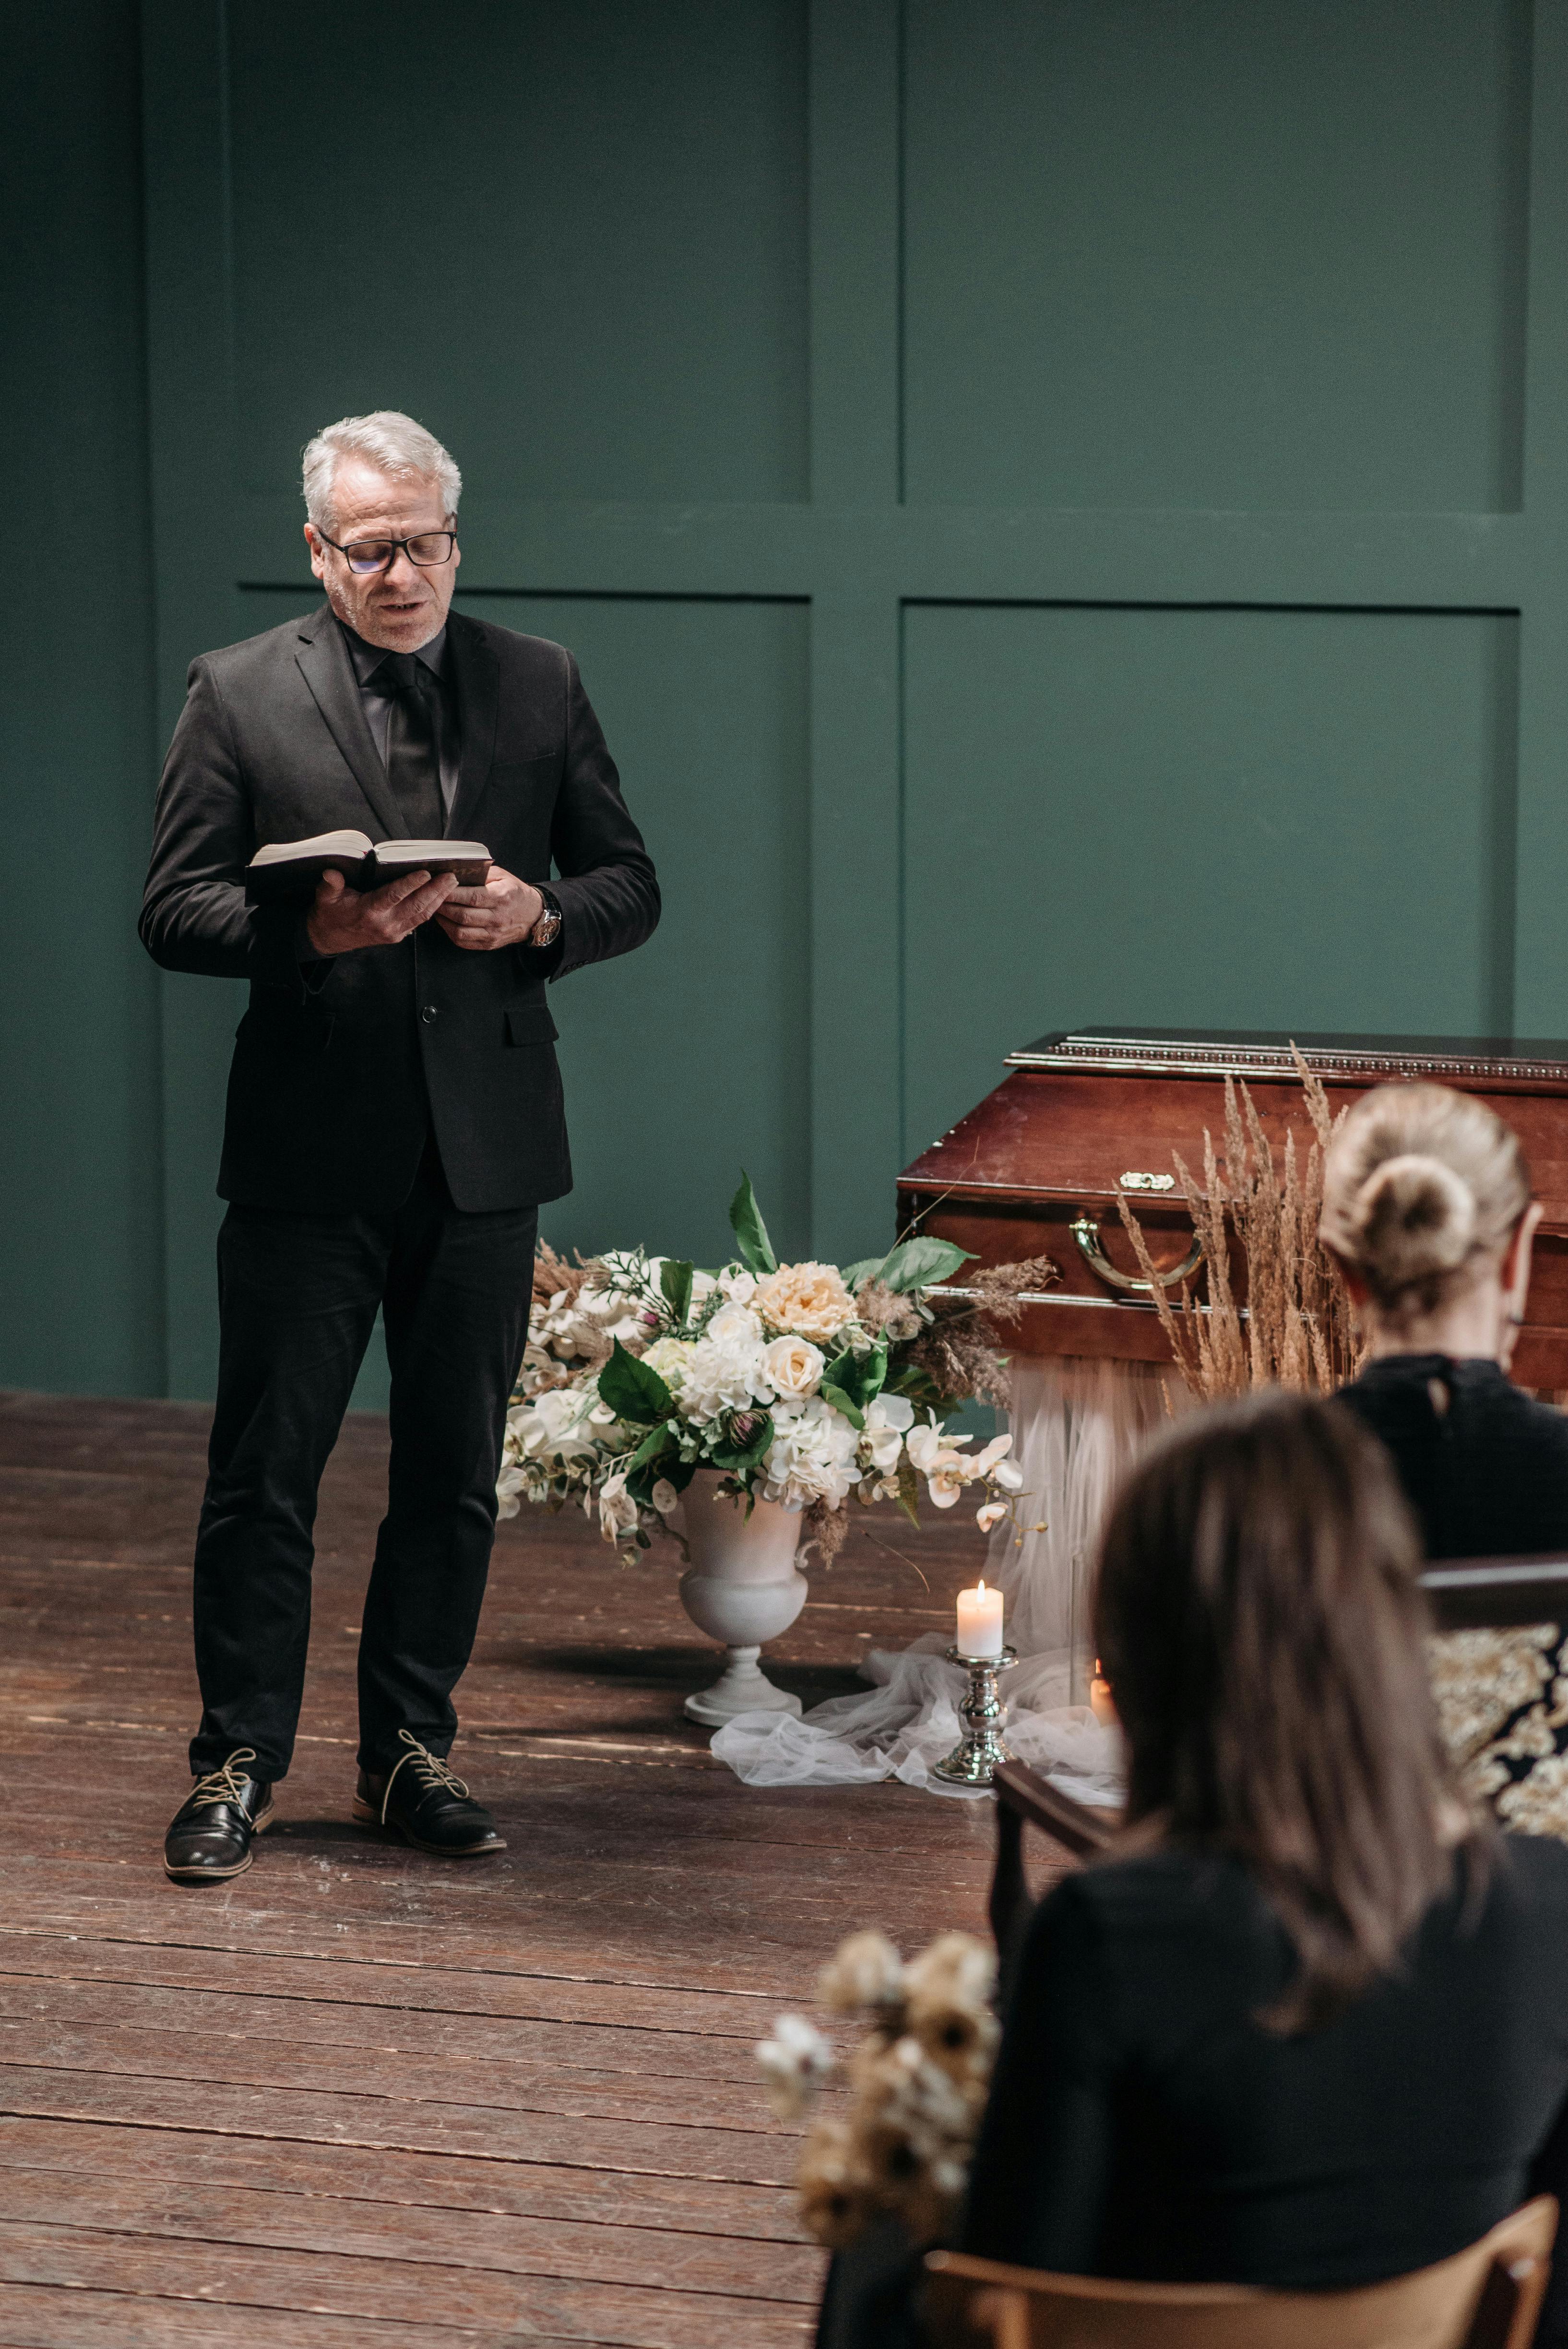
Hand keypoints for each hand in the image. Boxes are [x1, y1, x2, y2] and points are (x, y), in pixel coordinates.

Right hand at [306, 866, 457, 955]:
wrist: (330, 938)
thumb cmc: (330, 913)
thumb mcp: (325, 897)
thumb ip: (330, 884)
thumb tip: (331, 873)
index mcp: (368, 911)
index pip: (393, 896)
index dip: (411, 884)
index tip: (426, 873)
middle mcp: (384, 924)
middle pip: (415, 906)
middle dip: (435, 890)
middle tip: (451, 876)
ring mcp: (393, 932)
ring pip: (422, 915)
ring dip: (438, 899)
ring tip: (452, 883)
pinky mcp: (398, 936)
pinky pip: (419, 921)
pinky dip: (433, 908)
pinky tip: (442, 897)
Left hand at [433, 865, 543, 951]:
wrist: (532, 915)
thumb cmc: (514, 892)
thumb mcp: (502, 876)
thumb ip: (481, 874)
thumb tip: (456, 872)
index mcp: (501, 897)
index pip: (471, 897)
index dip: (451, 893)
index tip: (438, 886)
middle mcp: (497, 918)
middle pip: (462, 915)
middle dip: (443, 906)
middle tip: (432, 897)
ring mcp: (493, 933)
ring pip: (460, 931)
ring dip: (444, 921)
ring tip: (437, 909)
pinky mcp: (489, 944)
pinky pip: (463, 941)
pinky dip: (450, 932)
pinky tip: (446, 921)